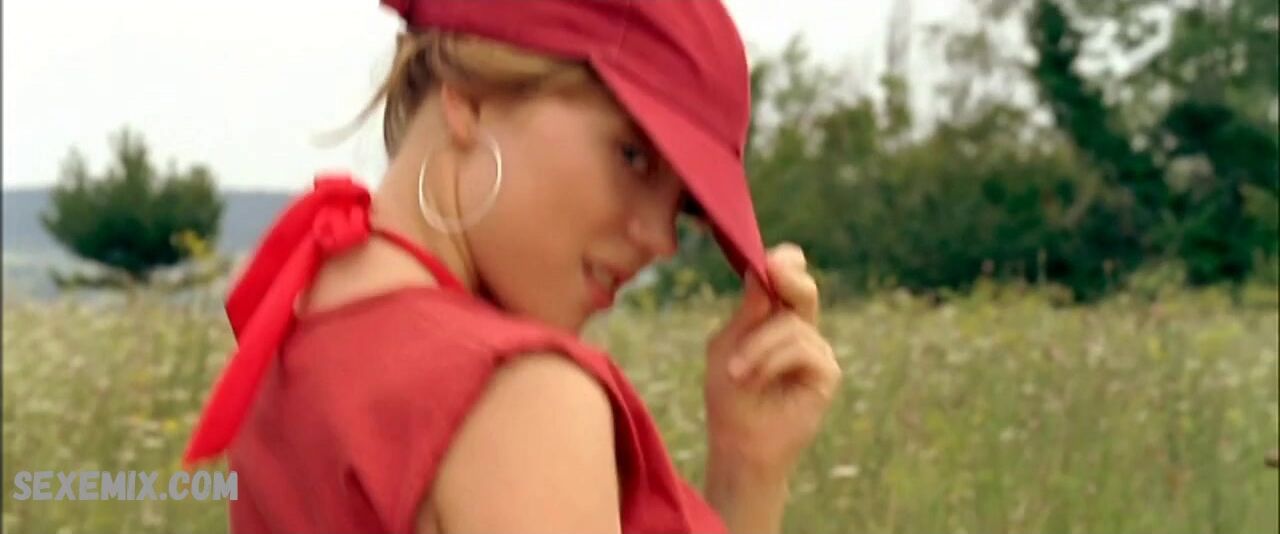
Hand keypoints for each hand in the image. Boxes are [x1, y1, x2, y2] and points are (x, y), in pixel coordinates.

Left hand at [703, 243, 842, 478]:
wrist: (739, 443)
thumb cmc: (729, 395)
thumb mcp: (726, 346)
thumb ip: (746, 312)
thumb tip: (761, 271)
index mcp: (773, 317)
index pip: (788, 279)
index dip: (785, 262)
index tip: (770, 256)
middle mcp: (799, 329)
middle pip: (802, 290)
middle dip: (788, 277)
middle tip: (773, 269)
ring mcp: (815, 350)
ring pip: (791, 325)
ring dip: (757, 346)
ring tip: (735, 371)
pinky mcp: (827, 373)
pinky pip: (802, 349)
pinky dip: (772, 360)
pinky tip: (755, 378)